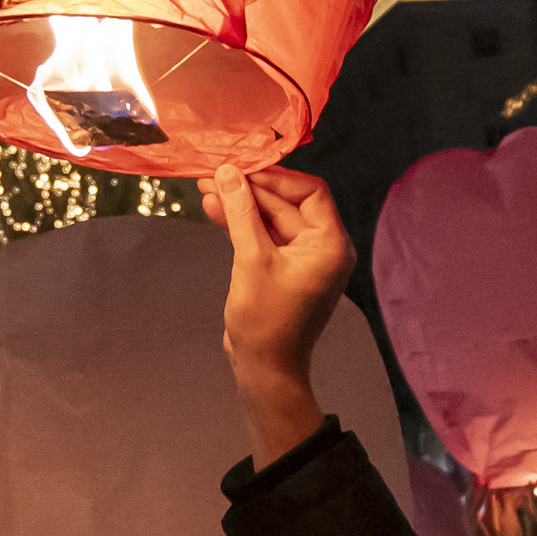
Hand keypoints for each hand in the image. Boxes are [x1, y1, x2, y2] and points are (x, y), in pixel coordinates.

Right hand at [201, 165, 351, 464]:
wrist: (263, 368)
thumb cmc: (265, 320)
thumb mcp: (252, 260)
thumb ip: (242, 212)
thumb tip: (228, 172)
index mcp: (330, 244)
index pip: (309, 192)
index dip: (275, 176)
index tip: (241, 167)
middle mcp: (322, 247)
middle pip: (287, 203)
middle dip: (250, 189)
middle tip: (214, 174)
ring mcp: (301, 259)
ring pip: (271, 218)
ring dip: (241, 204)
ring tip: (206, 188)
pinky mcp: (282, 268)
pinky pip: (264, 236)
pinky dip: (242, 224)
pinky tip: (215, 209)